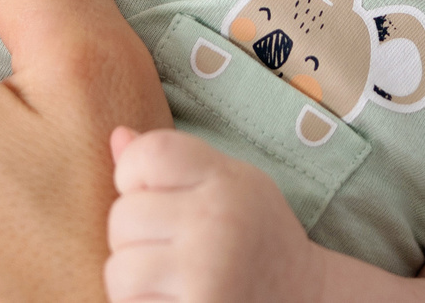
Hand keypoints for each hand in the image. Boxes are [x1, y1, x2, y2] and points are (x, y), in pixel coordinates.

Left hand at [105, 126, 324, 302]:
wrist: (307, 300)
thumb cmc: (257, 236)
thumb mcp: (231, 184)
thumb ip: (176, 162)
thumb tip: (117, 138)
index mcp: (227, 181)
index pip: (149, 154)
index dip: (133, 173)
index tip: (153, 193)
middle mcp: (217, 224)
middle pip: (123, 216)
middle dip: (135, 237)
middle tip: (173, 248)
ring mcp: (205, 275)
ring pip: (119, 270)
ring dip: (135, 281)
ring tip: (173, 279)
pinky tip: (176, 299)